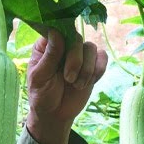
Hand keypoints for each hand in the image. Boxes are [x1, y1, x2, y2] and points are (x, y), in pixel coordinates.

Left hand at [25, 28, 108, 143]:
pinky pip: (103, 57)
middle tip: (68, 78)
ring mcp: (80, 54)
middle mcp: (64, 45)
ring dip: (86, 69)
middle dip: (75, 60)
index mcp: (47, 44)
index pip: (57, 29)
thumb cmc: (42, 95)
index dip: (64, 37)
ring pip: (91, 48)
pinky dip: (98, 71)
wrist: (56, 114)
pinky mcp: (93, 65)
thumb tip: (57, 32)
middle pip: (77, 38)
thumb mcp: (40, 77)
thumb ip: (50, 56)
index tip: (63, 53)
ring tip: (77, 85)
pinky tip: (88, 83)